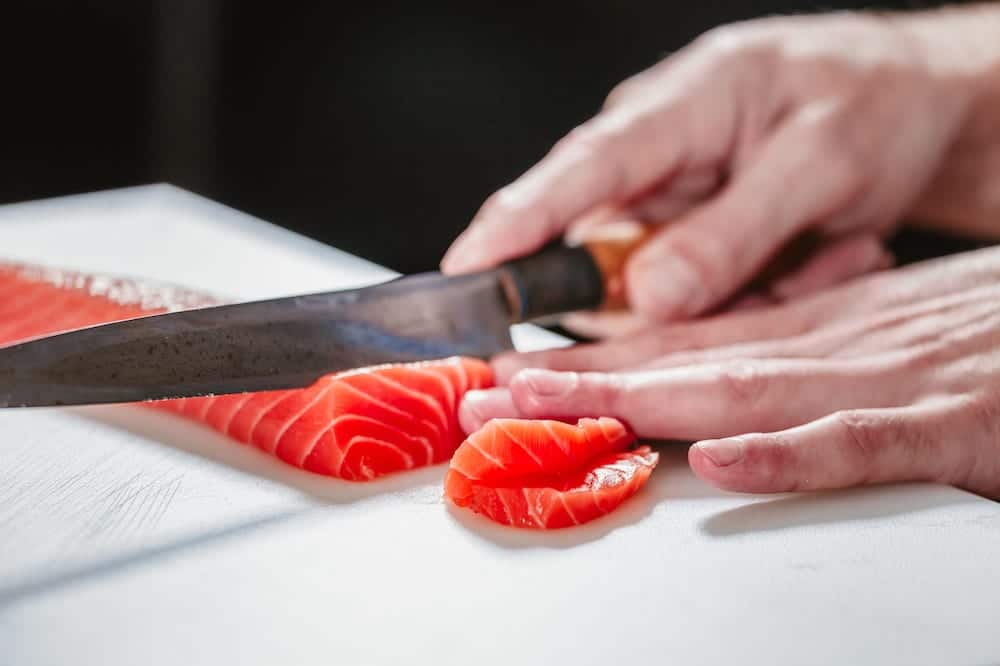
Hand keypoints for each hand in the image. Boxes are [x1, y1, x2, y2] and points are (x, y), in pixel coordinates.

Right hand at [442, 8, 999, 323]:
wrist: (911, 104)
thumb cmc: (871, 103)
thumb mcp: (824, 161)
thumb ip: (734, 231)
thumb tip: (646, 298)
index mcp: (681, 107)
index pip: (582, 168)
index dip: (516, 222)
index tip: (464, 272)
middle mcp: (655, 160)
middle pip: (607, 251)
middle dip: (670, 295)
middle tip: (776, 274)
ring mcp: (668, 204)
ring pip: (653, 292)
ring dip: (737, 294)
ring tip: (822, 249)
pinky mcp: (687, 241)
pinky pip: (690, 300)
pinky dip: (754, 296)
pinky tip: (819, 252)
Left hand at [460, 247, 999, 498]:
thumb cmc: (987, 333)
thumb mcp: (877, 333)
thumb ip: (798, 359)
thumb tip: (715, 391)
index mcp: (814, 331)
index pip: (679, 346)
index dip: (589, 361)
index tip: (510, 375)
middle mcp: (833, 347)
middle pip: (684, 364)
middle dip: (576, 383)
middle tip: (484, 398)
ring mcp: (889, 381)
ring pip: (746, 391)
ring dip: (640, 401)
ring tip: (548, 412)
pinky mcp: (960, 421)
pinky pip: (864, 440)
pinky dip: (793, 451)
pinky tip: (723, 460)